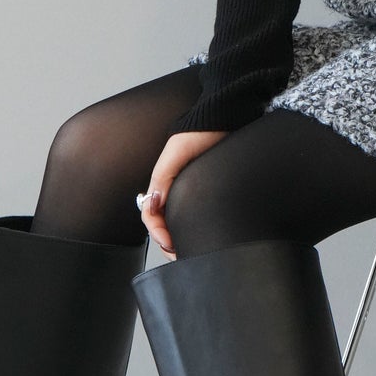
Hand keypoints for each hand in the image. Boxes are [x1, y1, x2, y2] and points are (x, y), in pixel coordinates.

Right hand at [138, 130, 228, 257]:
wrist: (225, 119)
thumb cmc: (200, 132)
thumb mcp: (176, 152)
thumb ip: (163, 176)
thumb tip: (154, 204)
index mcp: (163, 182)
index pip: (151, 215)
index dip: (157, 232)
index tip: (170, 244)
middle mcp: (174, 189)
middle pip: (163, 223)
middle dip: (167, 242)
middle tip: (179, 255)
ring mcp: (190, 191)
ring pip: (177, 221)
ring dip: (178, 238)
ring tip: (188, 251)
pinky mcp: (206, 191)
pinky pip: (194, 214)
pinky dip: (192, 229)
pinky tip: (201, 236)